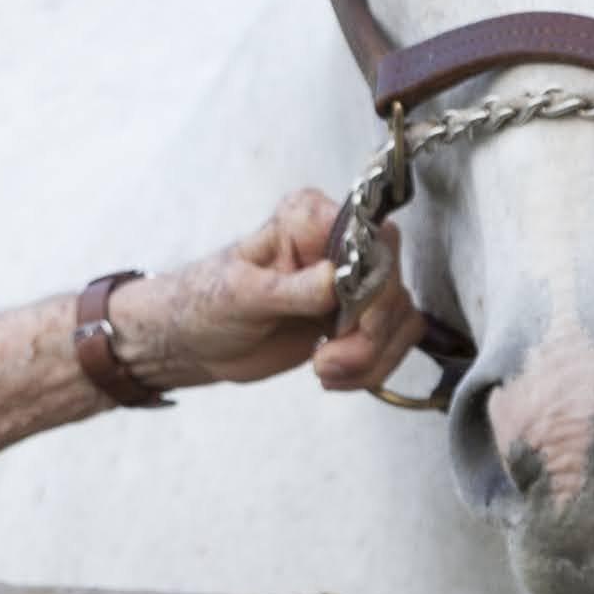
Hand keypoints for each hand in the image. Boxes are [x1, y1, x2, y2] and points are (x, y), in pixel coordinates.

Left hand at [110, 188, 430, 397]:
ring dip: (372, 355)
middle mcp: (338, 243)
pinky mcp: (356, 317)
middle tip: (329, 360)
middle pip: (392, 281)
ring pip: (400, 316)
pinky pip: (394, 340)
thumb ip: (292, 289)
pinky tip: (335, 375)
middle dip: (369, 332)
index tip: (345, 320)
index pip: (369, 238)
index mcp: (307, 218)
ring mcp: (351, 281)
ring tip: (326, 371)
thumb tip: (336, 280)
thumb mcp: (241, 295)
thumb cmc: (205, 303)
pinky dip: (373, 367)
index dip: (369, 284)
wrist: (193, 340)